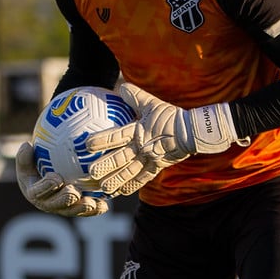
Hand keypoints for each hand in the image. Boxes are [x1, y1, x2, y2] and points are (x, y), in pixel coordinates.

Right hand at [15, 141, 108, 216]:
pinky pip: (86, 211)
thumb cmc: (34, 163)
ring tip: (92, 202)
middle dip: (65, 200)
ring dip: (82, 208)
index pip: (37, 191)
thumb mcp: (27, 158)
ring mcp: (62, 209)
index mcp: (33, 192)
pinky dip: (95, 209)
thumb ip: (25, 155)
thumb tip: (27, 145)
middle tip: (74, 192)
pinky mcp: (75, 210)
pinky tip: (105, 204)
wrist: (45, 173)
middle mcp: (47, 204)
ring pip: (72, 211)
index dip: (46, 187)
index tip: (56, 178)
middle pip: (56, 204)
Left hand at [86, 83, 248, 195]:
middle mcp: (142, 147)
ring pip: (130, 172)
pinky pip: (143, 179)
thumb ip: (136, 97)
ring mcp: (150, 159)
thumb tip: (122, 86)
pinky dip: (132, 185)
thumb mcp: (152, 104)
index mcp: (139, 131)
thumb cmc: (170, 116)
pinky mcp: (157, 167)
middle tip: (90, 172)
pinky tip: (121, 192)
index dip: (102, 139)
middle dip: (106, 165)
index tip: (87, 144)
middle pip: (121, 158)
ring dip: (116, 180)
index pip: (117, 135)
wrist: (192, 132)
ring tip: (103, 188)